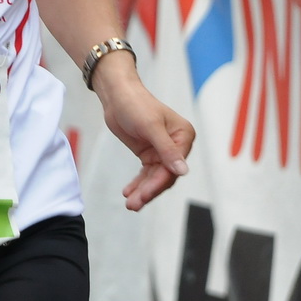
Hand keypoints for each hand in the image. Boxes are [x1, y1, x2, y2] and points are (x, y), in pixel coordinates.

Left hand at [92, 55, 194, 209]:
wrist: (117, 96)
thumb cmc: (136, 104)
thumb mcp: (150, 126)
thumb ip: (166, 150)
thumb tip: (183, 171)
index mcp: (184, 135)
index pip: (173, 166)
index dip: (159, 183)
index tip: (144, 196)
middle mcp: (176, 144)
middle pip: (165, 175)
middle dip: (149, 190)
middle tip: (134, 205)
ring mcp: (162, 150)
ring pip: (155, 177)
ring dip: (142, 190)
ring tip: (130, 204)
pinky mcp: (149, 153)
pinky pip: (146, 173)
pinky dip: (138, 183)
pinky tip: (128, 192)